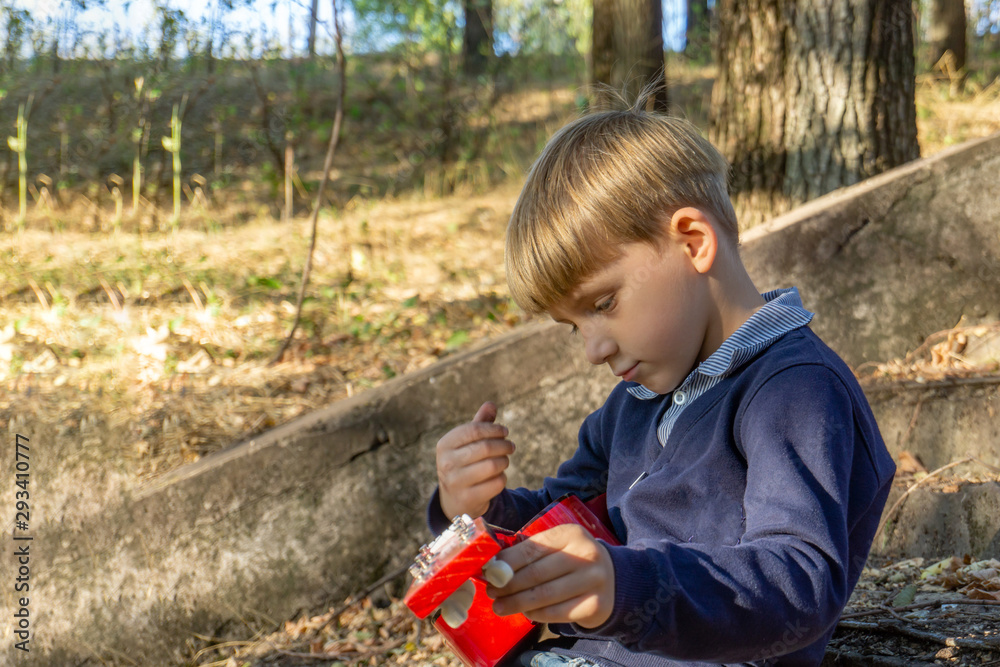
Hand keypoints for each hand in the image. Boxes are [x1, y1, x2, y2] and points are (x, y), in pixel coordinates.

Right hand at [436, 402, 514, 518]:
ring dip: (504, 461)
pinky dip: (502, 478)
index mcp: (445, 444)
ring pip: (492, 465)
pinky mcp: (468, 498)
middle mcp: (446, 463)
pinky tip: (498, 476)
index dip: (494, 429)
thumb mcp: (467, 442)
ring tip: (504, 460)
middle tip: (511, 446)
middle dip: (503, 445)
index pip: (474, 429)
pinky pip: (496, 484)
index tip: (505, 431)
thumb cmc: (464, 463)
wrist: (454, 499)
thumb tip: (491, 404)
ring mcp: (456, 482)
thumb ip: (480, 423)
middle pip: (485, 447)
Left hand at [486, 524, 615, 628]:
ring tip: (499, 607)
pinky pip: (557, 612)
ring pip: (545, 595)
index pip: (532, 549)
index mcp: (571, 533)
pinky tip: (525, 612)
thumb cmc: (574, 560)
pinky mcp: (596, 604)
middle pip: (537, 573)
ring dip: (517, 602)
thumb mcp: (558, 546)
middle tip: (491, 592)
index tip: (489, 573)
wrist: (613, 578)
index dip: (507, 563)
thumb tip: (495, 566)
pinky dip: (536, 614)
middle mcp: (586, 554)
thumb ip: (531, 552)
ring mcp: (594, 580)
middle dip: (509, 585)